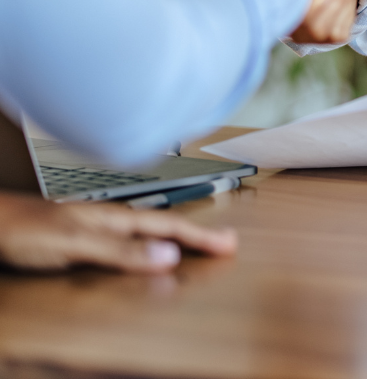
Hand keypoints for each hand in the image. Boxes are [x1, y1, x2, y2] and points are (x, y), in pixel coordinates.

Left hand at [0, 192, 236, 271]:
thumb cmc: (28, 231)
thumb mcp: (78, 244)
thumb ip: (123, 251)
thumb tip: (169, 257)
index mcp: (118, 219)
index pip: (170, 229)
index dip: (201, 238)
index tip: (229, 244)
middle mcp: (114, 220)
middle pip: (166, 227)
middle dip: (197, 235)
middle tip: (226, 243)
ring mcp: (100, 226)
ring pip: (150, 232)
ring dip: (177, 238)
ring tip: (198, 244)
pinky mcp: (86, 237)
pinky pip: (132, 240)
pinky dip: (152, 244)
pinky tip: (149, 248)